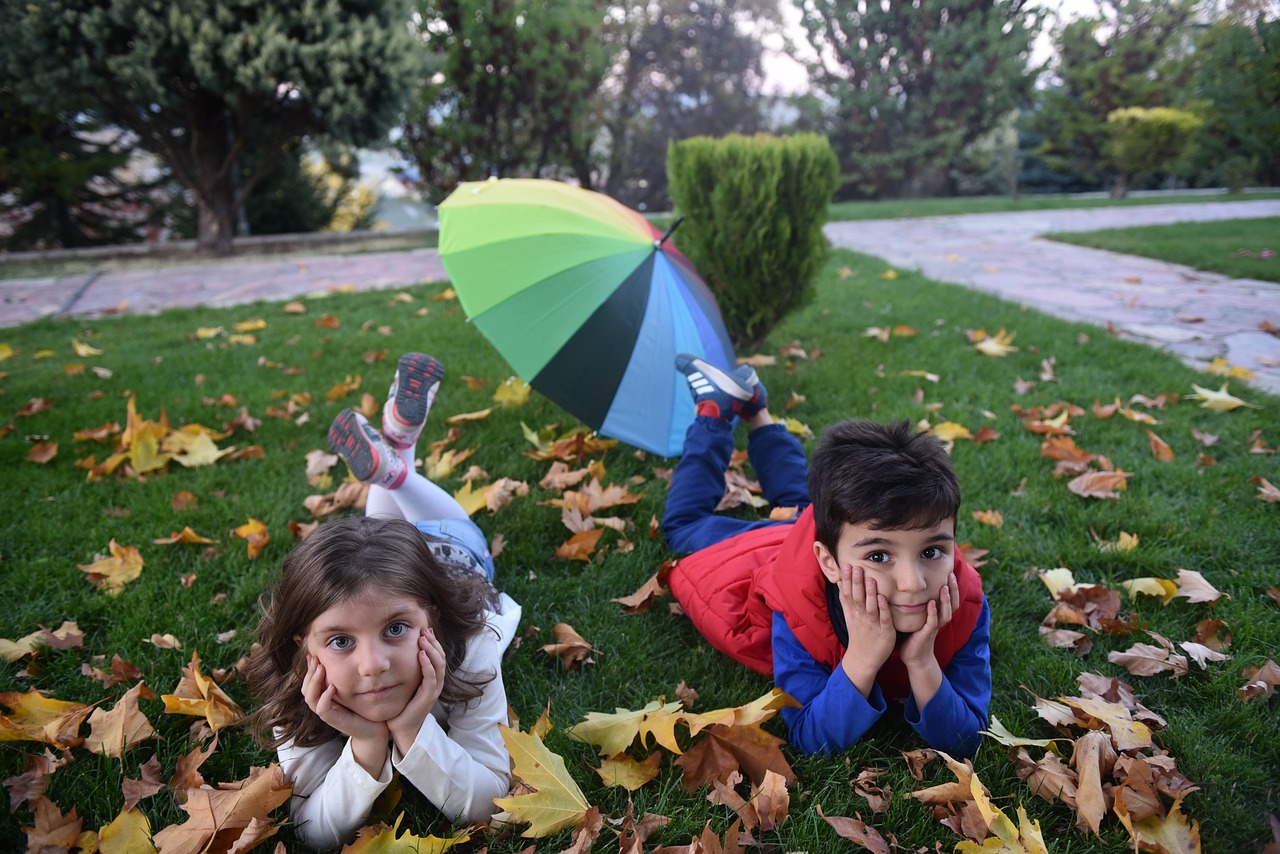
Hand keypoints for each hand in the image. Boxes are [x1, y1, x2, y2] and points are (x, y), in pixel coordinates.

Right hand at [302, 654, 388, 742]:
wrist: (377, 727)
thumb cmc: (366, 705)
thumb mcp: (355, 686)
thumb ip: (347, 674)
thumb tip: (344, 652)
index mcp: (325, 695)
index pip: (309, 681)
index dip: (309, 668)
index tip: (313, 654)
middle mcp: (323, 704)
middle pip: (306, 688)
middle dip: (309, 672)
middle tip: (315, 658)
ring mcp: (328, 713)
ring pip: (310, 698)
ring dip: (314, 682)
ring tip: (321, 668)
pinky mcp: (334, 721)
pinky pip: (322, 710)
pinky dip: (325, 698)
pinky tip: (332, 687)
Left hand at [387, 627, 445, 754]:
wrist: (401, 728)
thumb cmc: (401, 705)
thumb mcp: (404, 683)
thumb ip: (405, 668)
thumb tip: (396, 649)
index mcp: (431, 678)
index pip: (437, 655)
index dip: (433, 642)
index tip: (425, 629)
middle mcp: (435, 683)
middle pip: (441, 657)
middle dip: (433, 642)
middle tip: (425, 629)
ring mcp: (433, 690)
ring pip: (439, 665)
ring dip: (431, 650)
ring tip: (424, 639)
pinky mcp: (428, 698)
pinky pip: (431, 678)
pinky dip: (427, 665)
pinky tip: (421, 655)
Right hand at [837, 565, 896, 695]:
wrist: (864, 659)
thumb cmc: (858, 635)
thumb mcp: (849, 616)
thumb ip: (846, 599)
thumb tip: (840, 582)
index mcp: (852, 613)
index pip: (848, 594)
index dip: (847, 580)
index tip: (846, 566)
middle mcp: (860, 617)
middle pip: (857, 598)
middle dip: (857, 582)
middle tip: (857, 567)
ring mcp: (872, 625)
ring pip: (870, 607)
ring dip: (869, 593)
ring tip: (870, 579)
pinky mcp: (884, 632)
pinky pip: (884, 619)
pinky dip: (883, 609)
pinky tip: (882, 599)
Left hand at [899, 570, 958, 666]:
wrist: (913, 657)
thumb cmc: (914, 635)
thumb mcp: (919, 617)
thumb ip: (919, 604)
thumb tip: (913, 586)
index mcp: (939, 615)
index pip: (950, 599)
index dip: (953, 587)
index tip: (950, 572)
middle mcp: (939, 620)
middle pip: (952, 604)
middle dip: (953, 590)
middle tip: (951, 575)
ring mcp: (934, 628)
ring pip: (946, 613)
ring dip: (945, 600)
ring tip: (945, 587)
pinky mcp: (927, 634)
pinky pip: (933, 623)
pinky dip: (933, 613)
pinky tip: (932, 603)